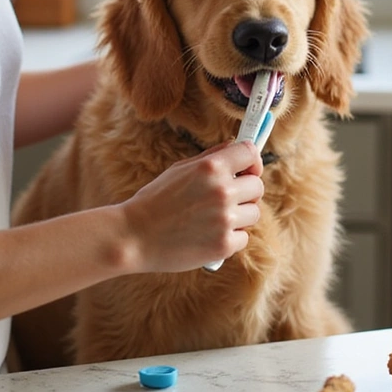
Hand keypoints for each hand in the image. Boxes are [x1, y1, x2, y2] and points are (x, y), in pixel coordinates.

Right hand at [118, 141, 263, 273]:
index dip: (252, 161)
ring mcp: (225, 219)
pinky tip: (210, 235)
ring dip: (239, 215)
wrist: (134, 236)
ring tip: (215, 218)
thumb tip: (235, 147)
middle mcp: (222, 191)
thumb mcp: (180, 169)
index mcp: (211, 167)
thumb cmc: (155, 200)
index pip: (251, 153)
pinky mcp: (223, 245)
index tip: (248, 169)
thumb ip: (211, 157)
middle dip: (246, 191)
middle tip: (227, 198)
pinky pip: (243, 237)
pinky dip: (230, 238)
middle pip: (257, 186)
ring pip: (254, 213)